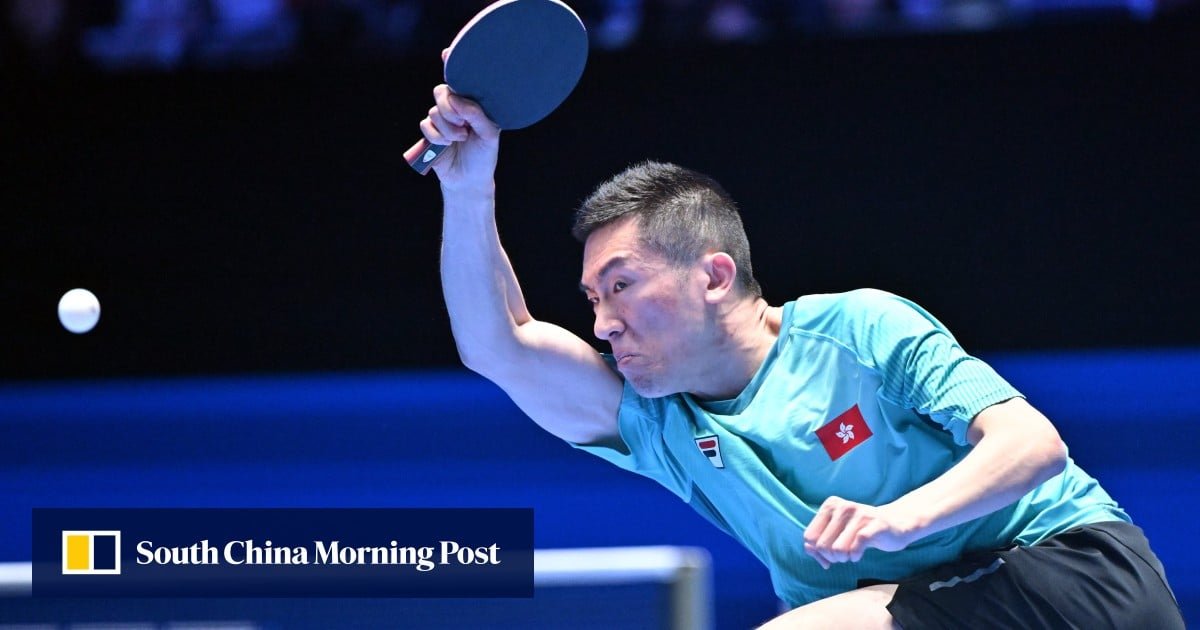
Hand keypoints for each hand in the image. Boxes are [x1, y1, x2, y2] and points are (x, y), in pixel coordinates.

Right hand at [418, 50, 499, 194]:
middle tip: (463, 125)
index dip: (452, 63)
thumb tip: (457, 99)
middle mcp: (457, 108)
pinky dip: (436, 136)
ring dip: (447, 128)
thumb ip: (477, 115)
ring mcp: (442, 119)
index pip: (462, 79)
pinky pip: (425, 124)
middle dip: (450, 108)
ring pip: (434, 110)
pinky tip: (446, 145)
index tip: (446, 53)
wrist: (469, 181)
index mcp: (473, 104)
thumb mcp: (488, 135)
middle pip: (442, 91)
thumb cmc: (484, 156)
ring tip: (460, 139)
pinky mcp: (431, 132)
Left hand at [802, 496, 915, 568]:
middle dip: (831, 557)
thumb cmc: (861, 530)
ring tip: (851, 553)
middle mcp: (843, 507)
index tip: (829, 554)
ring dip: (844, 558)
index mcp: (830, 505)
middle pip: (821, 545)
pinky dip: (854, 557)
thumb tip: (808, 549)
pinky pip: (855, 548)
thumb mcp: (837, 532)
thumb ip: (818, 541)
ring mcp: (859, 515)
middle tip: (843, 555)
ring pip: (837, 550)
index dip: (817, 551)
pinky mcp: (875, 526)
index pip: (809, 536)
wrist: (895, 523)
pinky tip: (858, 555)